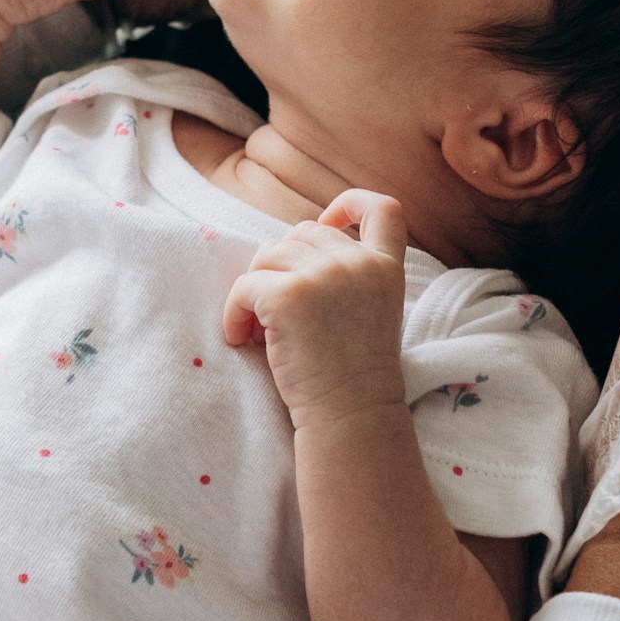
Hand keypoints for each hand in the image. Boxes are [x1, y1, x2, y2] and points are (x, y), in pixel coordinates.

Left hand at [222, 190, 408, 429]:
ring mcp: (324, 275)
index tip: (328, 222)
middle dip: (282, 265)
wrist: (350, 415)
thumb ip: (348, 277)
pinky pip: (244, 286)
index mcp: (385, 268)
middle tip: (278, 311)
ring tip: (260, 329)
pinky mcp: (289, 295)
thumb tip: (287, 248)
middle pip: (302, 233)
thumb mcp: (372, 312)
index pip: (383, 208)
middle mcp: (358, 263)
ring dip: (256, 288)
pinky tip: (242, 339)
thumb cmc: (352, 377)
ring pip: (268, 255)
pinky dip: (234, 312)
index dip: (350, 205)